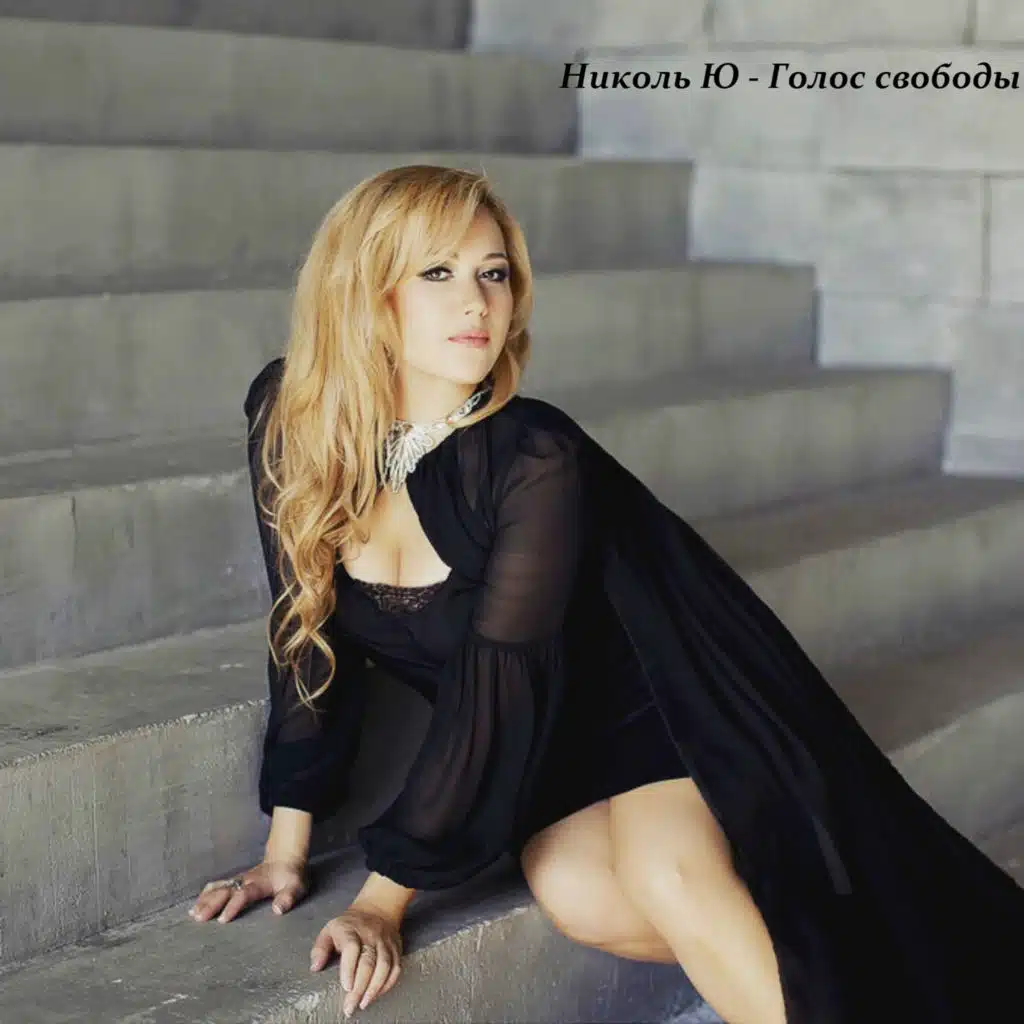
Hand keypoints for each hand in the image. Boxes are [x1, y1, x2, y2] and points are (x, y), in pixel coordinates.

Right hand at [188, 857, 308, 922]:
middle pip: (226, 891)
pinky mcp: (235, 881)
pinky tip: (195, 906)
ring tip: (193, 914)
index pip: (244, 894)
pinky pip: (217, 886)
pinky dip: (205, 895)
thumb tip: (277, 910)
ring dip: (205, 900)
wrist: (286, 859)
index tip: (222, 920)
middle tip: (199, 918)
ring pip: (218, 888)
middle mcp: (245, 880)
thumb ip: (288, 897)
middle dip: (211, 904)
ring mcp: (238, 880)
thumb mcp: (297, 886)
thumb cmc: (291, 876)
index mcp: (259, 883)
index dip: (233, 906)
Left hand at [309, 906, 403, 1017]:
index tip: (345, 987)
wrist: (377, 909)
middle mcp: (370, 935)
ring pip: (384, 966)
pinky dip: (387, 984)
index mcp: (350, 929)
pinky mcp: (396, 948)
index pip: (352, 947)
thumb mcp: (329, 930)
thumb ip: (320, 949)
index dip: (349, 968)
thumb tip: (315, 968)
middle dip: (360, 987)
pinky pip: (395, 968)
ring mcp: (385, 942)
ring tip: (363, 1004)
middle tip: (350, 1006)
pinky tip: (377, 995)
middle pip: (368, 961)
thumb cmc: (348, 926)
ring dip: (375, 988)